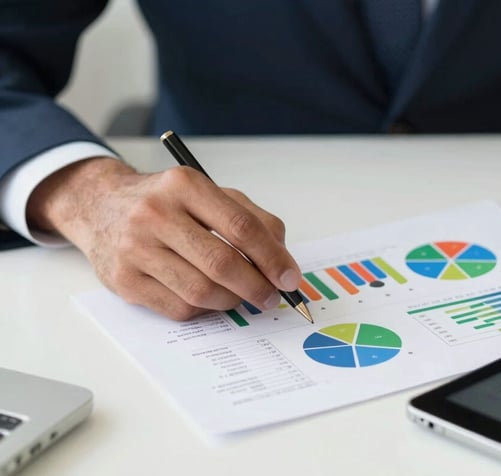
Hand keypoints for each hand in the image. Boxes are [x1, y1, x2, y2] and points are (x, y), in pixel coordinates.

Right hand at [27, 157, 300, 319]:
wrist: (101, 206)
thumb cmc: (168, 203)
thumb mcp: (211, 194)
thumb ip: (254, 219)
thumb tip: (283, 261)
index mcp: (184, 185)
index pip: (241, 227)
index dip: (273, 258)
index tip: (290, 278)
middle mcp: (155, 213)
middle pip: (222, 263)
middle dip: (257, 287)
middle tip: (272, 298)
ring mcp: (135, 248)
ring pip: (201, 291)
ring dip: (232, 301)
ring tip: (241, 296)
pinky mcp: (124, 280)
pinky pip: (179, 308)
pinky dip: (204, 309)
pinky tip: (209, 298)